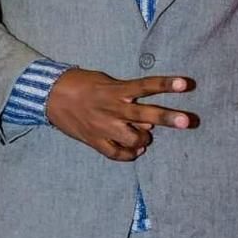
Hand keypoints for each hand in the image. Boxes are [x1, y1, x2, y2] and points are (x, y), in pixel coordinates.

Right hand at [46, 68, 194, 161]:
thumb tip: (149, 121)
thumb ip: (129, 98)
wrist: (50, 96)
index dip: (167, 85)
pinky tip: (136, 151)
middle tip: (187, 121)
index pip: (147, 85)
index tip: (186, 84)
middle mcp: (113, 108)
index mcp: (117, 90)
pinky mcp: (94, 140)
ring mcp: (104, 126)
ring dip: (145, 138)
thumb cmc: (83, 84)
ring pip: (134, 138)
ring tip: (144, 136)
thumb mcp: (108, 83)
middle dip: (168, 118)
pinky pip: (117, 153)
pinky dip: (129, 154)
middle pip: (146, 114)